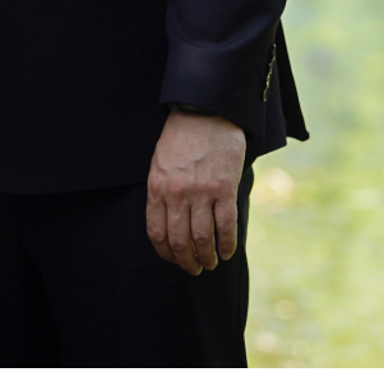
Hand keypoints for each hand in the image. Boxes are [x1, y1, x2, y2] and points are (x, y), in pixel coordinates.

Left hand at [145, 107, 247, 273]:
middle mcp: (176, 193)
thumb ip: (162, 191)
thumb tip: (167, 222)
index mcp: (157, 187)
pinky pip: (226, 226)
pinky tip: (227, 252)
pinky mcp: (224, 189)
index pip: (157, 232)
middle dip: (186, 261)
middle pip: (179, 240)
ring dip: (207, 257)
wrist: (204, 113)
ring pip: (203, 238)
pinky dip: (227, 244)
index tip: (173, 260)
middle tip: (194, 269)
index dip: (165, 252)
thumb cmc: (180, 138)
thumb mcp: (159, 163)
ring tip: (210, 263)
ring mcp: (201, 192)